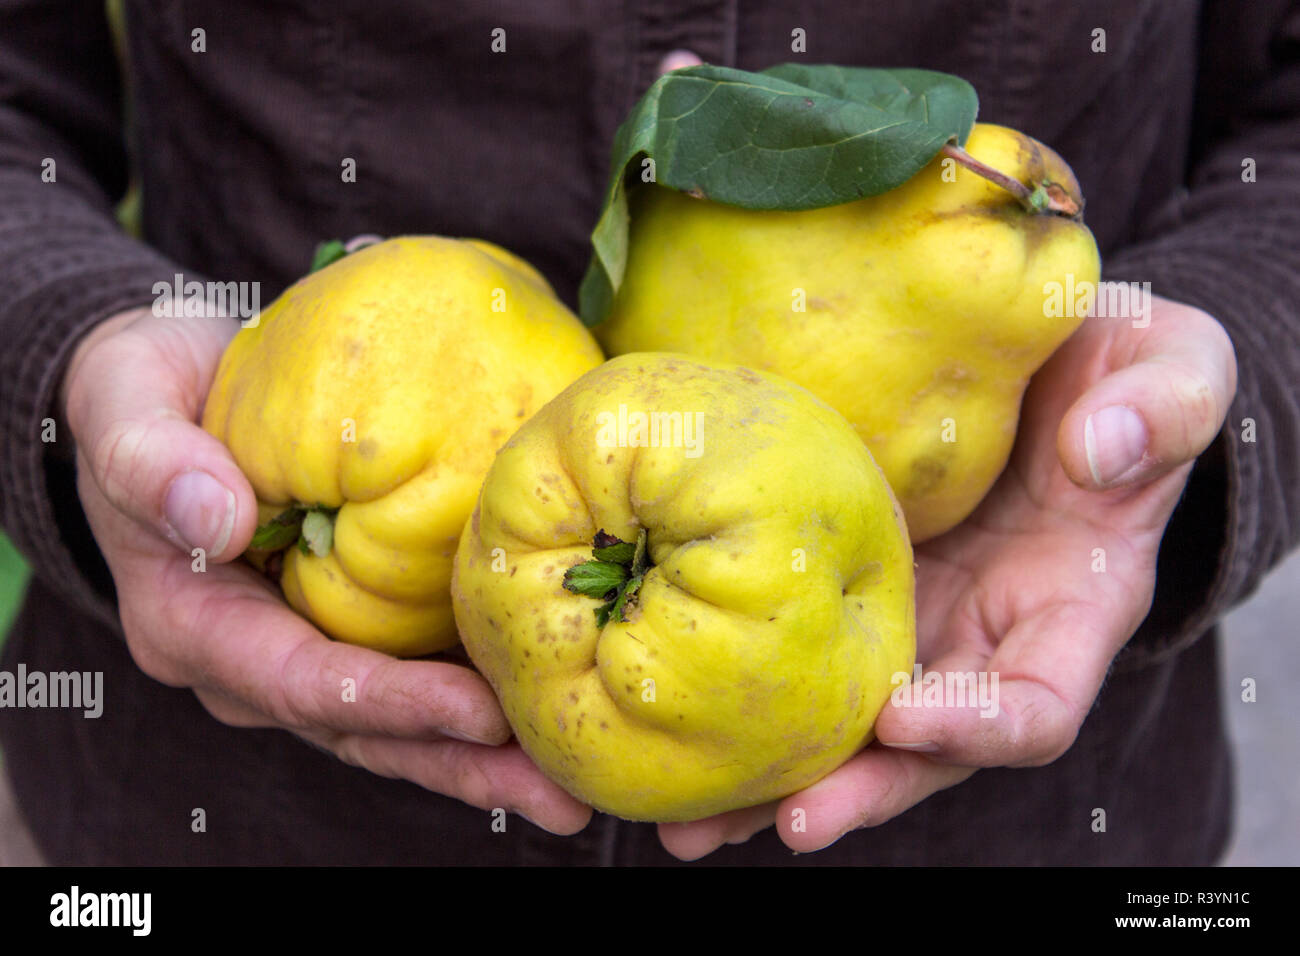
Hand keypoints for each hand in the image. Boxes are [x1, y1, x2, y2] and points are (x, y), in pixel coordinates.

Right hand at [61, 306, 591, 834]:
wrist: (168, 392)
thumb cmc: (144, 391)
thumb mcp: (124, 399)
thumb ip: (152, 461)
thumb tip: (215, 521)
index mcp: (194, 625)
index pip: (300, 681)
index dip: (389, 703)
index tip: (477, 712)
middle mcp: (253, 663)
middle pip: (365, 730)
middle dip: (462, 762)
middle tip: (559, 794)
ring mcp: (305, 654)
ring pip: (399, 725)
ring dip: (484, 758)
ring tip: (572, 788)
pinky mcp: (352, 629)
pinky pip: (418, 676)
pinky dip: (481, 704)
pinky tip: (553, 712)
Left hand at [658, 293, 1237, 858]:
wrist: (1055, 362)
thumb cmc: (1123, 371)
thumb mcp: (1170, 368)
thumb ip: (1160, 407)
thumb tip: (1098, 452)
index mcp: (1072, 608)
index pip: (1038, 701)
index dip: (980, 724)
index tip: (904, 719)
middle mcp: (988, 639)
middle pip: (926, 748)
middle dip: (859, 790)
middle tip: (782, 820)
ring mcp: (918, 623)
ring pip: (849, 726)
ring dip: (777, 779)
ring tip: (691, 825)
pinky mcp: (855, 592)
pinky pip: (800, 657)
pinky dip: (741, 696)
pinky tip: (666, 711)